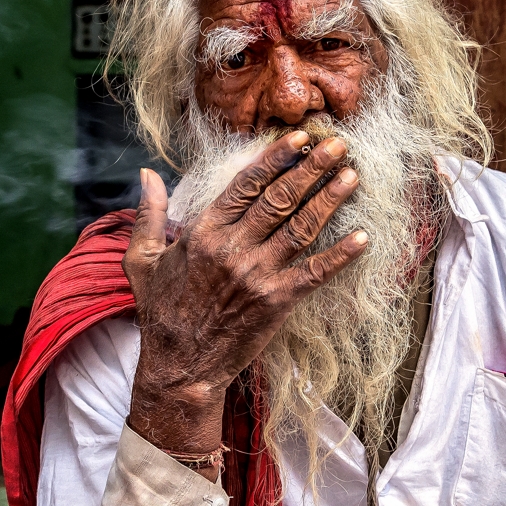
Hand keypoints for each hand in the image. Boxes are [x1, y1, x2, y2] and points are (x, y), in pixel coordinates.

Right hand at [121, 131, 366, 454]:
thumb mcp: (142, 259)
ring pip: (301, 228)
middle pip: (280, 198)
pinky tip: (362, 238)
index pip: (246, 184)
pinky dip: (340, 256)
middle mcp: (232, 248)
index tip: (300, 138)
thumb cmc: (160, 312)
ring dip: (330, 200)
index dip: (276, 158)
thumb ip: (150, 214)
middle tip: (339, 144)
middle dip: (313, 168)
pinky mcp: (276, 302)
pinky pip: (314, 273)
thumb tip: (147, 174)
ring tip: (352, 176)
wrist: (180, 367)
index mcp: (203, 232)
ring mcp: (257, 275)